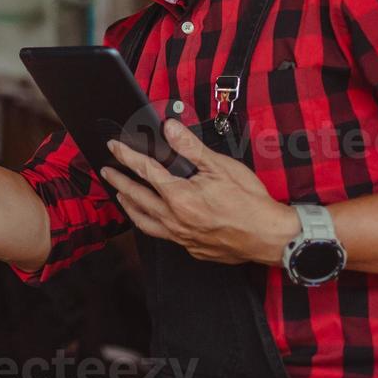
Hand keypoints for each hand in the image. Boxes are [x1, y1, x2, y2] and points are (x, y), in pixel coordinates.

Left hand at [100, 118, 299, 264]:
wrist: (270, 237)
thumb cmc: (250, 202)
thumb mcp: (221, 167)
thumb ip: (191, 148)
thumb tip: (170, 129)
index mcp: (179, 196)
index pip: (145, 171)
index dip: (127, 156)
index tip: (113, 147)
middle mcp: (174, 219)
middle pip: (137, 197)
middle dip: (119, 181)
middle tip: (107, 171)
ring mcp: (181, 237)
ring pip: (144, 221)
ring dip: (130, 206)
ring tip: (120, 195)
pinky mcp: (191, 248)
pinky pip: (162, 235)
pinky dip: (150, 223)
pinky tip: (152, 218)